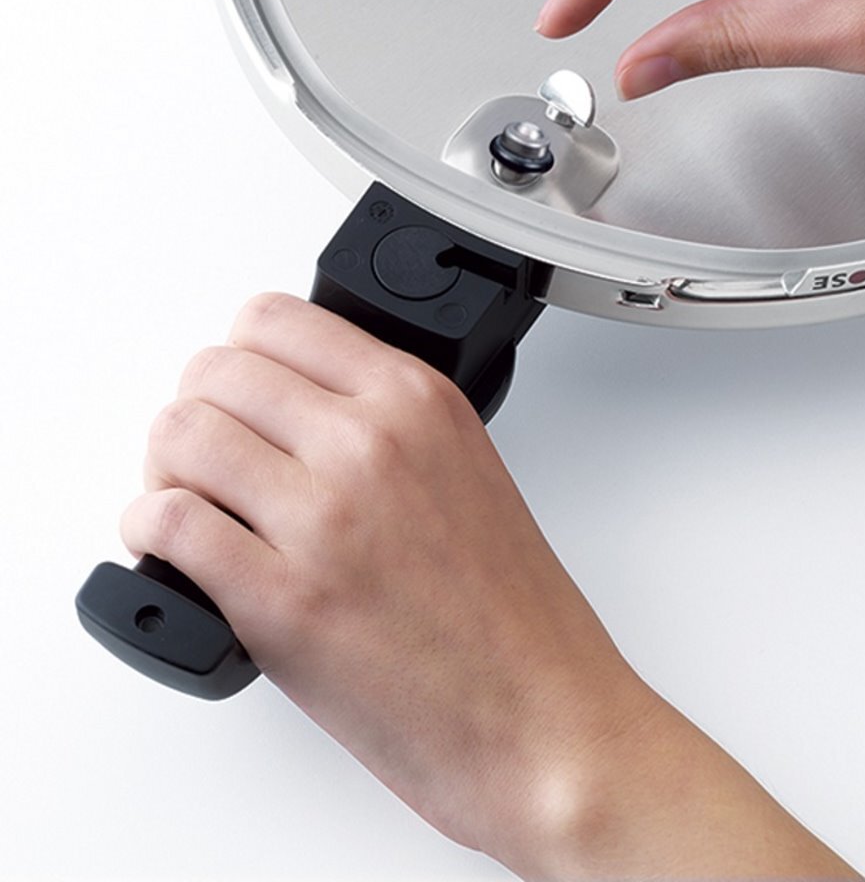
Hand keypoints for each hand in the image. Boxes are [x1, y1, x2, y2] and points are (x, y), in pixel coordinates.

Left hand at [120, 294, 861, 879]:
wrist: (540, 718)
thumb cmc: (513, 616)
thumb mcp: (466, 471)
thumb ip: (383, 423)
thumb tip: (289, 411)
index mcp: (419, 400)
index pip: (275, 318)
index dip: (239, 357)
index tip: (239, 394)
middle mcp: (369, 441)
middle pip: (214, 371)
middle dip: (197, 413)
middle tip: (208, 458)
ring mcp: (324, 516)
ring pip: (179, 435)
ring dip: (167, 472)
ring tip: (191, 506)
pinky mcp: (281, 599)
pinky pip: (167, 524)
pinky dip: (151, 534)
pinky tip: (177, 553)